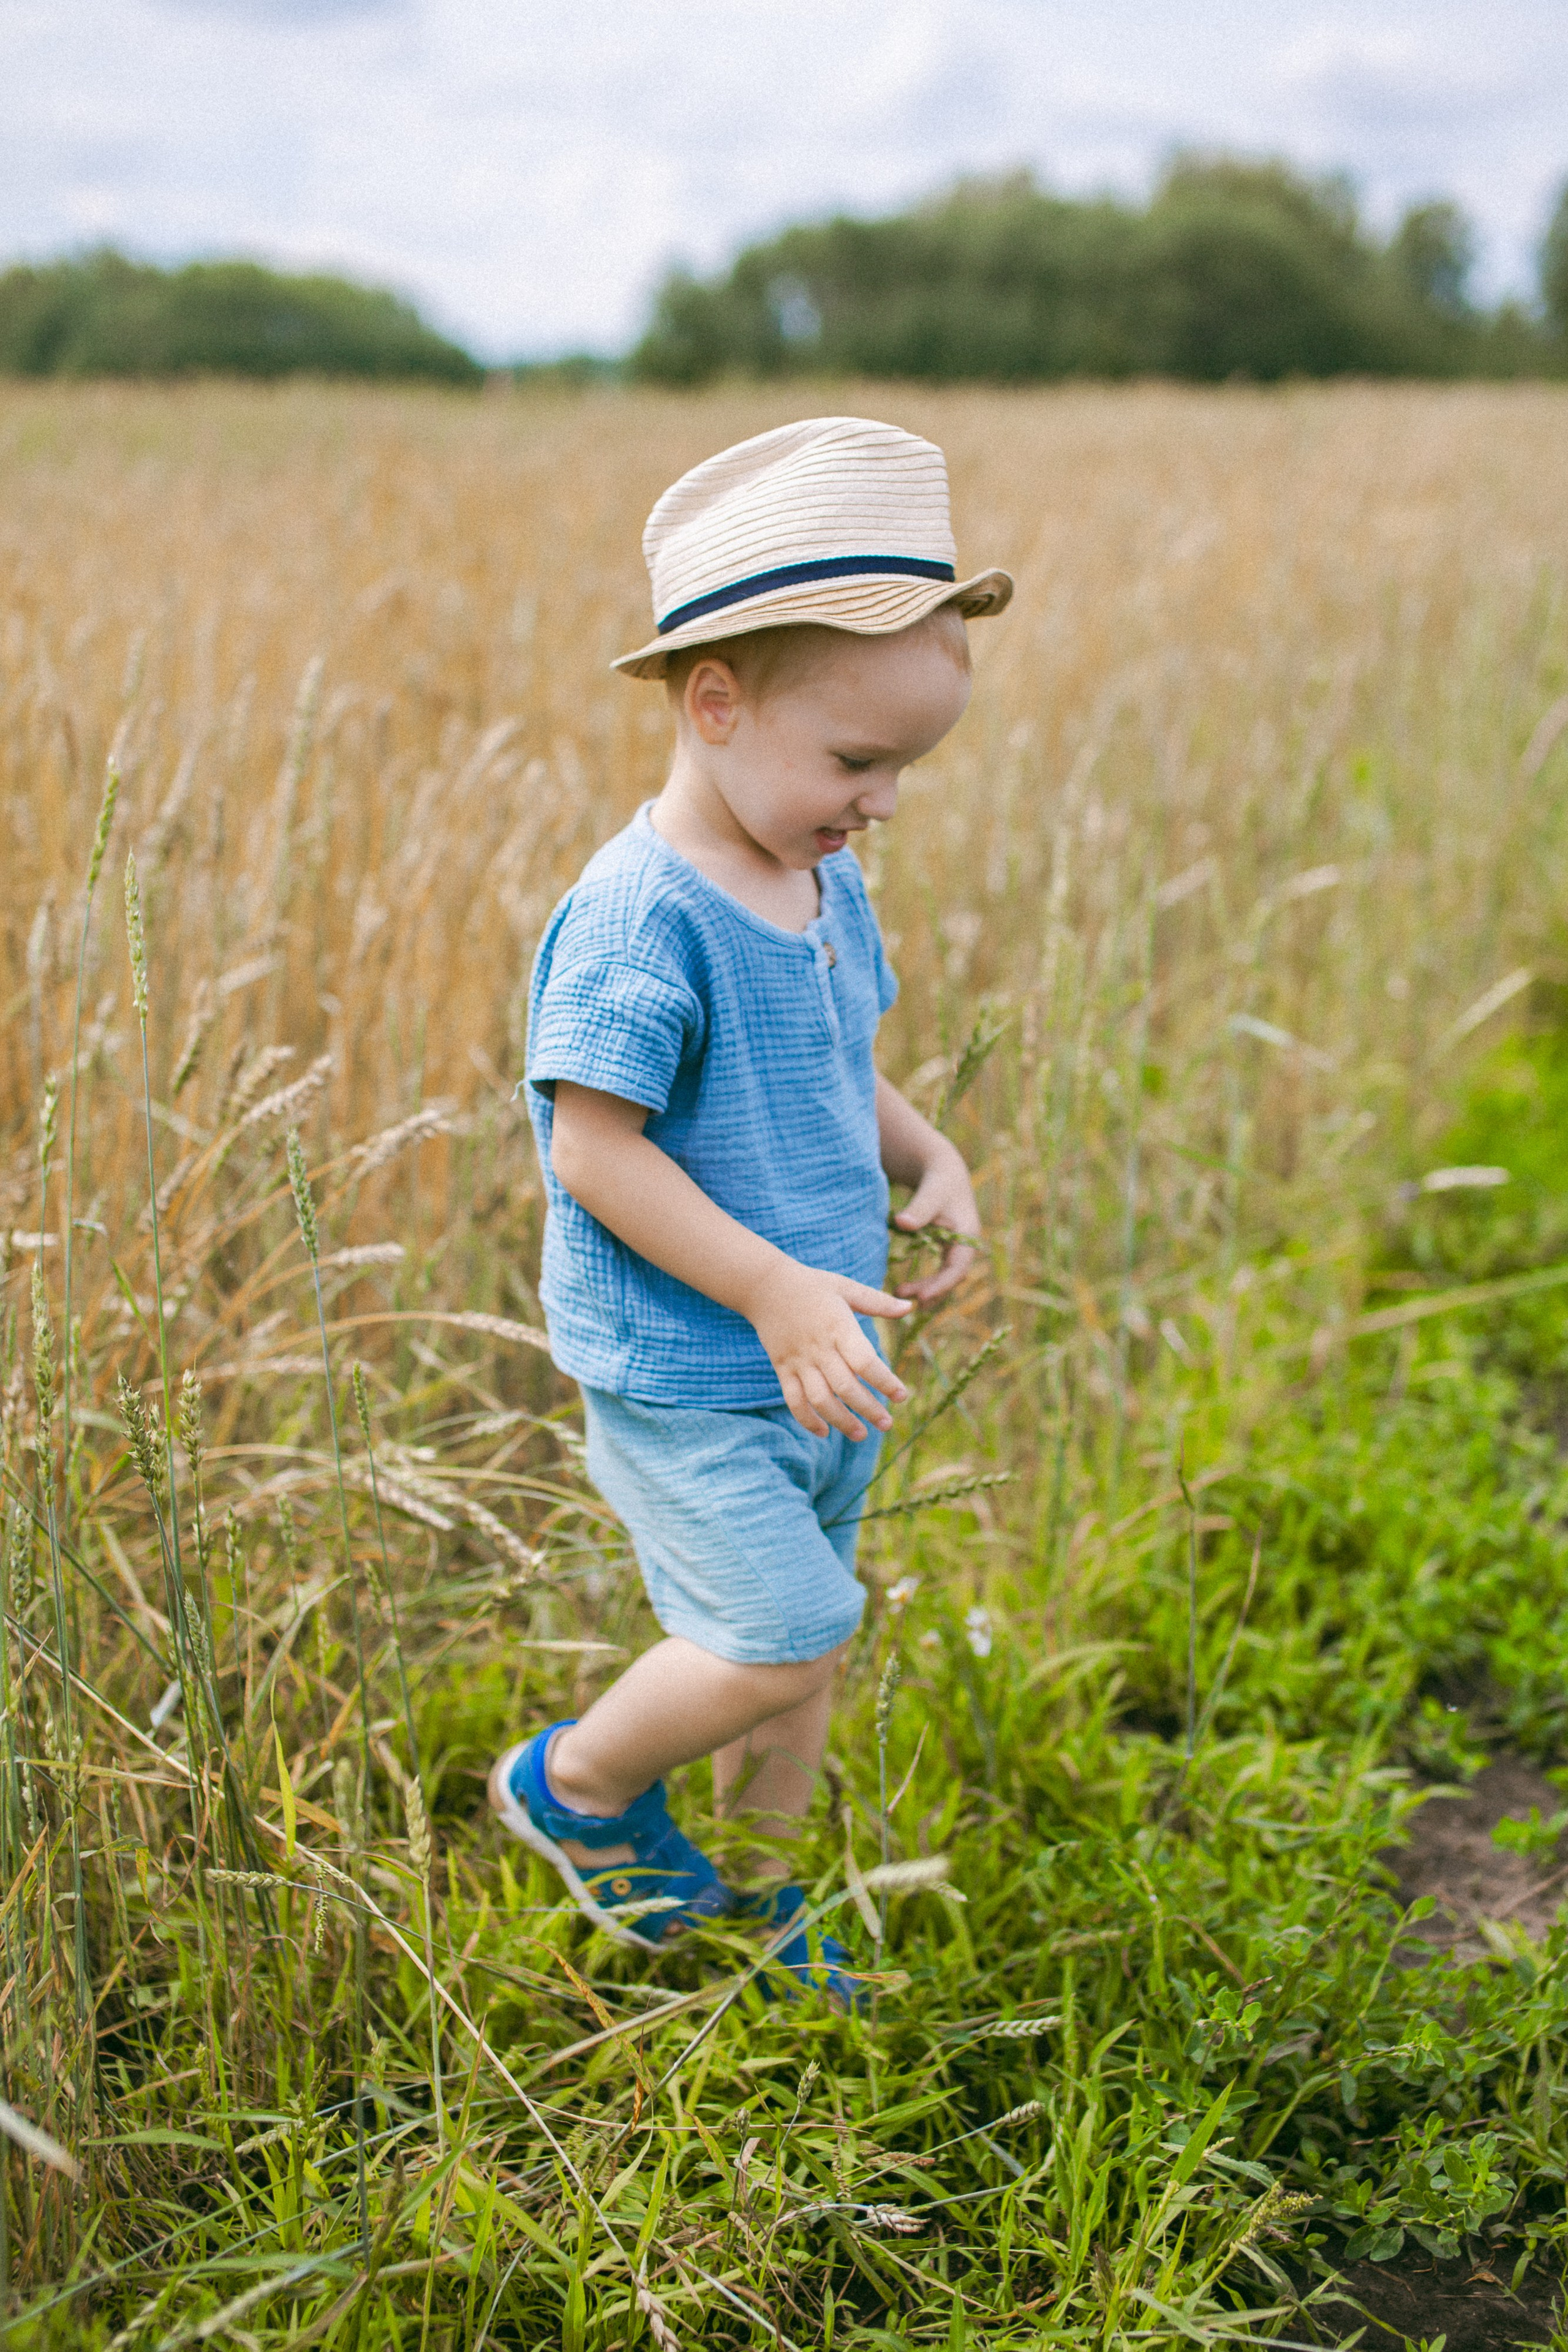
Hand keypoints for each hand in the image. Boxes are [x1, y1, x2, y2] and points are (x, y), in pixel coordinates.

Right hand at [745, 1263, 911, 1440]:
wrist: (764, 1285)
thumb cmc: (812, 1285)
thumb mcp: (846, 1287)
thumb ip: (878, 1302)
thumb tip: (909, 1307)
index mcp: (838, 1327)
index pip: (865, 1362)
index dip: (884, 1382)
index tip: (901, 1396)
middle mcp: (819, 1348)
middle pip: (846, 1387)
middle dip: (868, 1409)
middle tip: (887, 1424)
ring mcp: (798, 1360)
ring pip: (820, 1399)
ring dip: (841, 1421)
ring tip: (861, 1434)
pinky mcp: (782, 1368)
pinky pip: (793, 1400)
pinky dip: (807, 1419)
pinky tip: (824, 1432)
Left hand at [891, 1142, 980, 1305]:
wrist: (943, 1171)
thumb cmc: (938, 1181)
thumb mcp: (930, 1192)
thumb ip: (918, 1209)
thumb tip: (902, 1223)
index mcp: (967, 1236)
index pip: (957, 1269)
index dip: (940, 1285)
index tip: (921, 1298)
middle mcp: (965, 1247)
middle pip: (951, 1278)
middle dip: (931, 1292)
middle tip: (902, 1298)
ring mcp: (957, 1249)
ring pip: (944, 1278)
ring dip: (926, 1289)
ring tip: (899, 1294)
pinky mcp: (946, 1249)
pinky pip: (938, 1272)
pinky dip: (925, 1282)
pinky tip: (905, 1288)